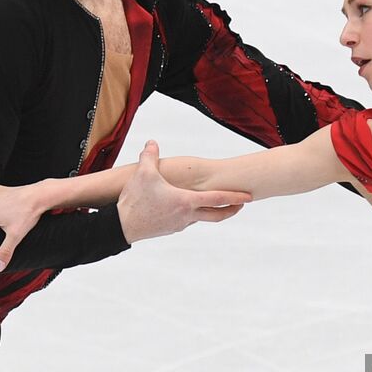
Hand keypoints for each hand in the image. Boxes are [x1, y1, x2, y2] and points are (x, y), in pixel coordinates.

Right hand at [116, 140, 252, 243]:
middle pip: (217, 215)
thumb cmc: (135, 200)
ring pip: (201, 218)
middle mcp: (187, 216)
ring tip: (215, 202)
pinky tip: (188, 207)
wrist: (122, 226)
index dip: (235, 197)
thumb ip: (150, 156)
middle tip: (242, 203)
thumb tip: (152, 143)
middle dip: (231, 209)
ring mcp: (179, 224)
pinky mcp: (170, 229)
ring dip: (211, 211)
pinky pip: (187, 221)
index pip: (218, 199)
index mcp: (186, 201)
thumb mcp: (143, 173)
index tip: (249, 197)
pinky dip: (194, 213)